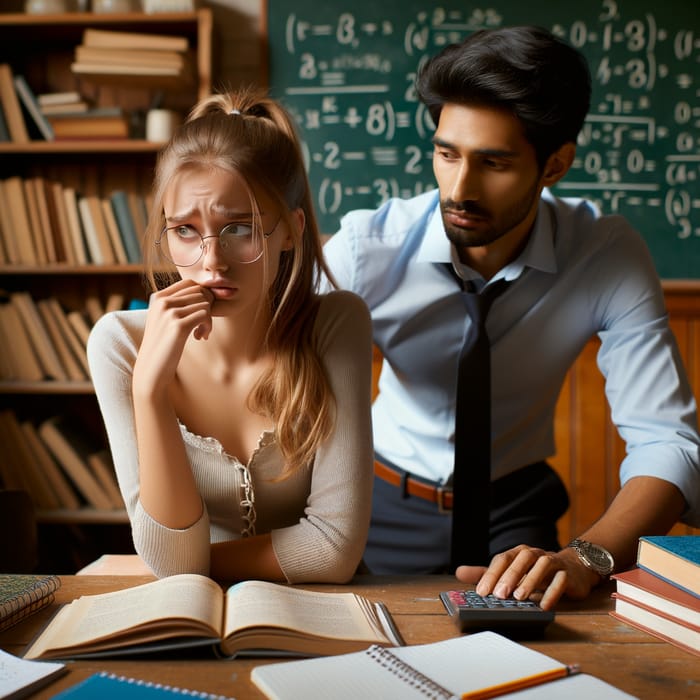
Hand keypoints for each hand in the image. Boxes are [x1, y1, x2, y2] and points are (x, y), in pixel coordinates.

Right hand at [134, 279, 213, 392]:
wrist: (151, 369)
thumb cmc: (162, 344)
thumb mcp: (164, 319)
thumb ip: (177, 303)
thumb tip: (204, 291)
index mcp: (157, 297)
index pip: (190, 283)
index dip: (202, 296)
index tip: (200, 313)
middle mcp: (162, 301)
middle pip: (200, 292)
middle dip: (208, 308)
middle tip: (202, 326)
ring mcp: (169, 312)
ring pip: (205, 303)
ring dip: (208, 319)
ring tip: (200, 333)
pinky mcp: (178, 326)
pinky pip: (205, 315)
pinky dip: (208, 326)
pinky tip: (200, 337)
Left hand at [455, 545, 599, 609]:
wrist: (572, 569)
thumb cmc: (535, 572)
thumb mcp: (510, 572)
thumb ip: (486, 573)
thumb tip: (459, 572)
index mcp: (517, 553)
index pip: (502, 559)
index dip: (491, 574)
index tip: (481, 592)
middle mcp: (534, 554)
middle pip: (520, 559)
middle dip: (509, 576)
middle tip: (499, 595)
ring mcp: (552, 561)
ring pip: (541, 565)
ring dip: (530, 580)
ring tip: (519, 598)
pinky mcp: (567, 574)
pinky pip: (560, 580)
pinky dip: (552, 592)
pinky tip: (544, 605)